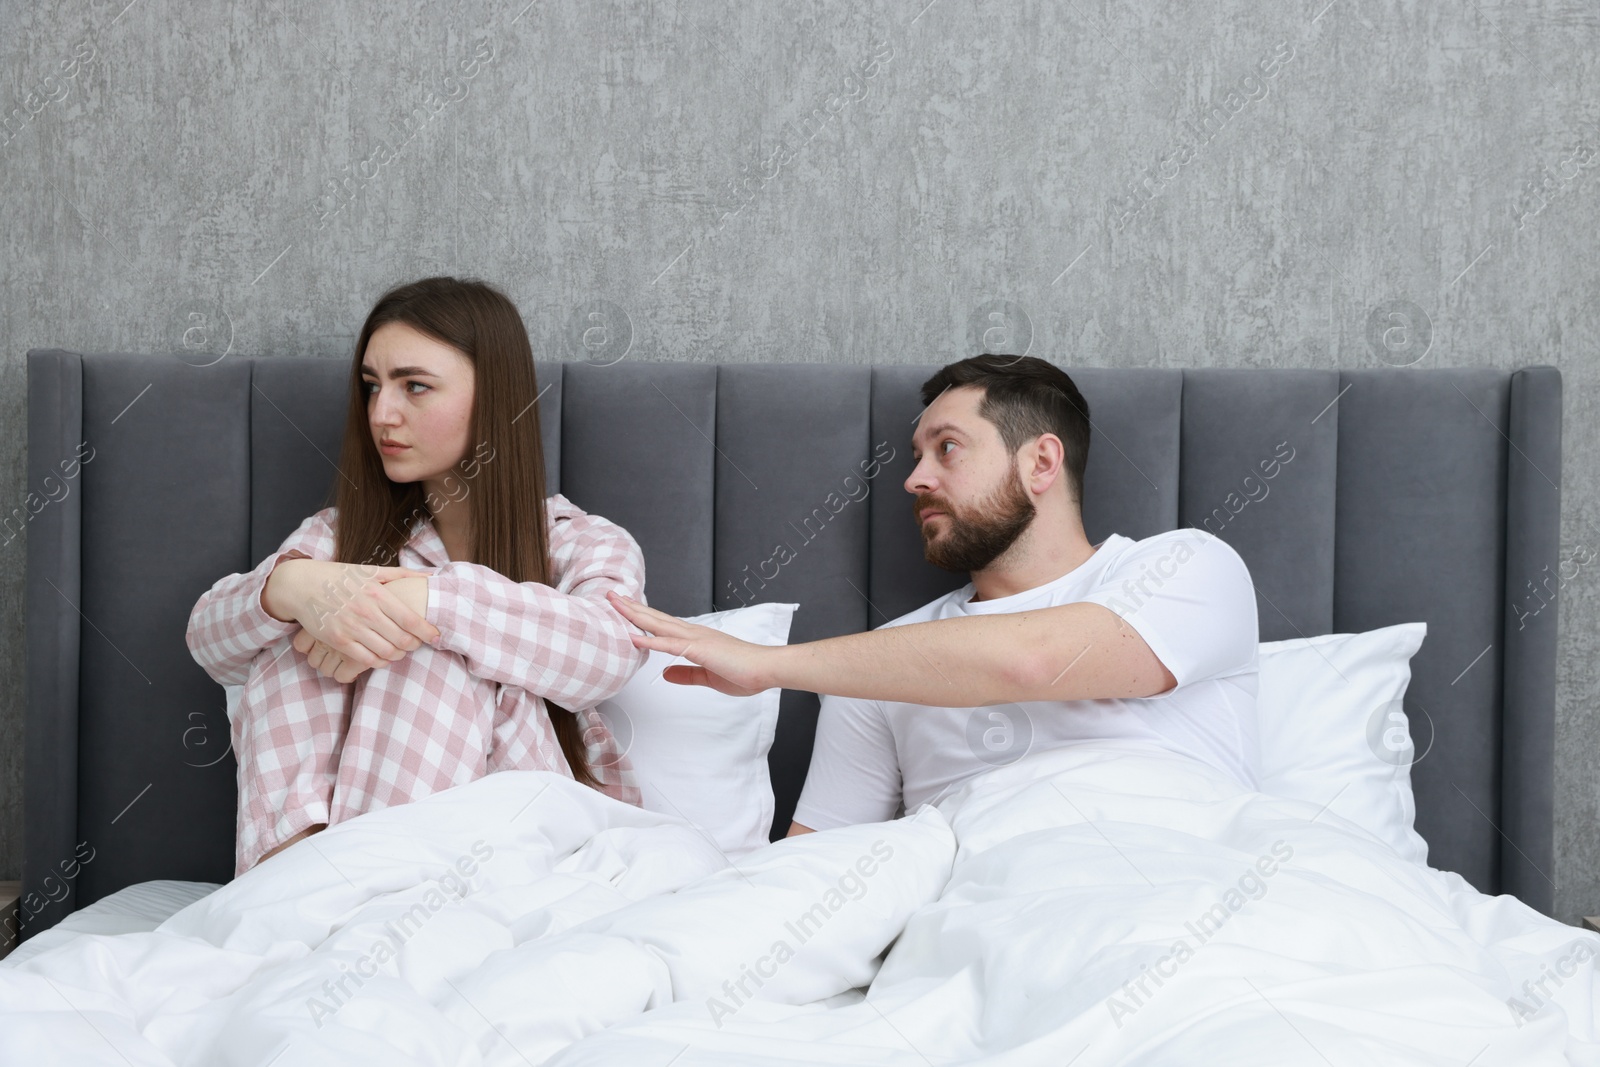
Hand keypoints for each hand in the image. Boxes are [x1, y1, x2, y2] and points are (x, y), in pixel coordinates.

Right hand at [278, 561, 439, 679]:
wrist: (302, 585)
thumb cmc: (341, 576)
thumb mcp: (372, 571)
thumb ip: (403, 574)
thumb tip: (432, 577)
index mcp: (378, 593)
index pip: (411, 620)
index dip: (428, 632)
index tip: (436, 636)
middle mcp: (367, 612)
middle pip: (402, 640)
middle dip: (414, 645)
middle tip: (417, 644)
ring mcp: (351, 628)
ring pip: (386, 652)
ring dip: (398, 655)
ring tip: (401, 650)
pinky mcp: (338, 641)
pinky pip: (365, 660)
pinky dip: (379, 662)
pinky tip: (382, 657)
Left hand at [605, 590, 777, 696]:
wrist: (767, 669)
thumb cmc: (744, 672)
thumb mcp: (708, 676)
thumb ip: (686, 674)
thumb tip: (666, 674)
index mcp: (694, 639)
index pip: (662, 625)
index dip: (641, 617)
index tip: (624, 609)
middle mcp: (693, 634)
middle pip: (656, 618)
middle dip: (631, 608)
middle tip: (610, 596)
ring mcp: (696, 640)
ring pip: (659, 625)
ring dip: (635, 615)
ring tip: (615, 605)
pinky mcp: (700, 650)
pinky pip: (671, 646)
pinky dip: (650, 641)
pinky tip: (634, 637)